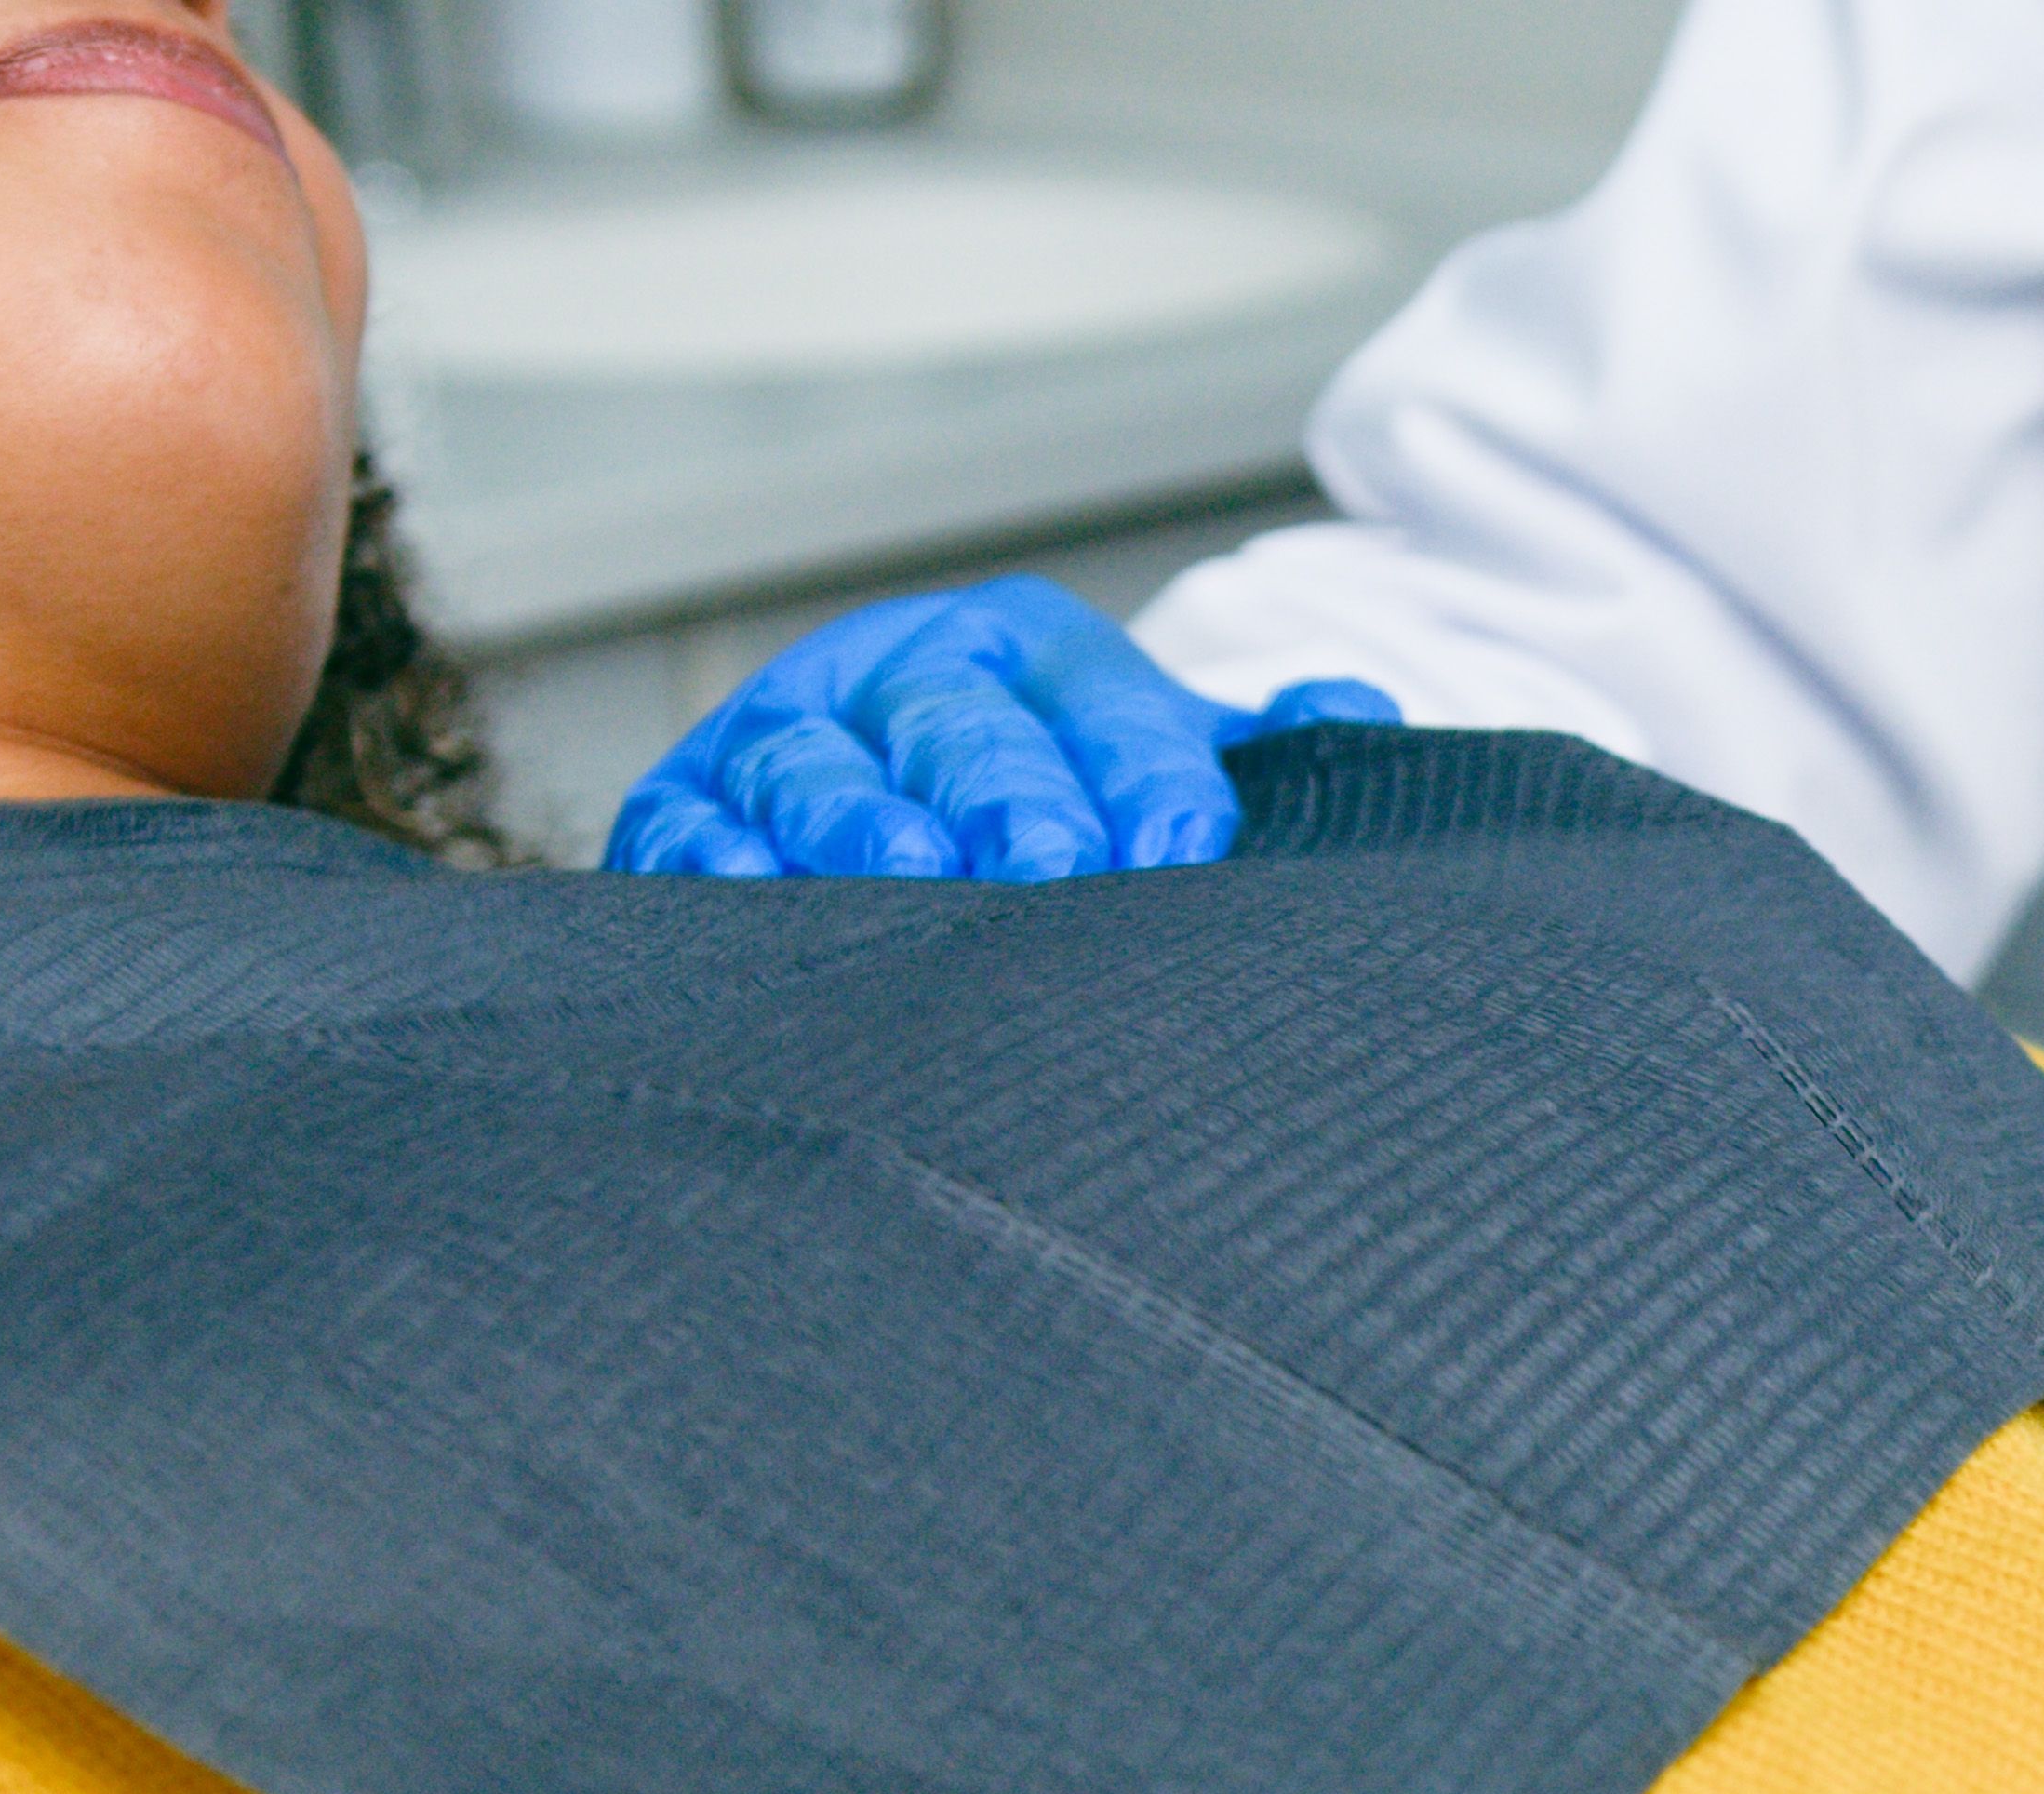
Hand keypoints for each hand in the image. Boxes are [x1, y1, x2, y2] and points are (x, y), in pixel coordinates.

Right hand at [607, 577, 1404, 883]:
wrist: (905, 826)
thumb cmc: (1059, 800)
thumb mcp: (1155, 759)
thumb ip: (1253, 749)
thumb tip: (1352, 710)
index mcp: (1027, 650)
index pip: (1094, 696)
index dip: (1141, 766)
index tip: (1184, 843)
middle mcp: (904, 675)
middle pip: (958, 722)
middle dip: (1008, 787)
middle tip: (1054, 864)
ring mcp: (788, 736)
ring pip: (818, 765)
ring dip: (860, 816)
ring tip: (911, 869)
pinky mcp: (691, 805)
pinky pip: (692, 824)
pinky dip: (716, 859)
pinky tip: (752, 893)